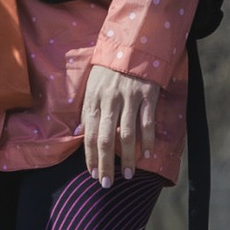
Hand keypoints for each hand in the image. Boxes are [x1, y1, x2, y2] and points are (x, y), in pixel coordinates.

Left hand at [80, 60, 159, 182]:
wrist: (133, 46)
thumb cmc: (110, 69)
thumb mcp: (91, 85)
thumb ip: (87, 108)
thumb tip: (81, 132)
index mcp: (93, 100)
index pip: (89, 135)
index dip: (90, 156)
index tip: (92, 173)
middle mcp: (109, 101)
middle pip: (106, 139)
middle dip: (105, 164)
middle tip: (106, 183)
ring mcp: (129, 99)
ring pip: (127, 135)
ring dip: (128, 158)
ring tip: (128, 175)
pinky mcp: (148, 96)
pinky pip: (147, 123)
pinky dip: (148, 140)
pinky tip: (147, 154)